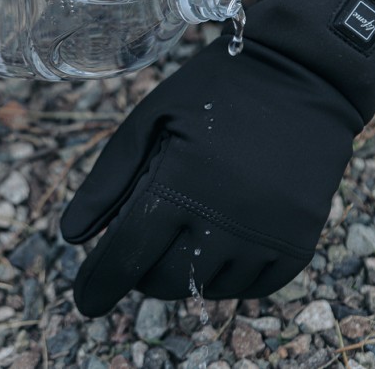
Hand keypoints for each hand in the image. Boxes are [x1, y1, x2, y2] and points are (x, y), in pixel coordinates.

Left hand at [61, 0, 374, 315]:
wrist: (303, 74)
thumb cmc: (215, 92)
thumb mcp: (151, 119)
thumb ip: (108, 180)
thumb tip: (71, 236)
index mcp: (179, 184)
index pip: (125, 256)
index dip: (99, 283)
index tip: (84, 300)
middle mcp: (223, 219)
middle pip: (165, 280)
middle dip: (141, 272)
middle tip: (141, 248)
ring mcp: (265, 234)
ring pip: (209, 288)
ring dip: (187, 274)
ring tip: (186, 236)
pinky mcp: (298, 241)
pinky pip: (256, 287)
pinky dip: (231, 277)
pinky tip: (222, 248)